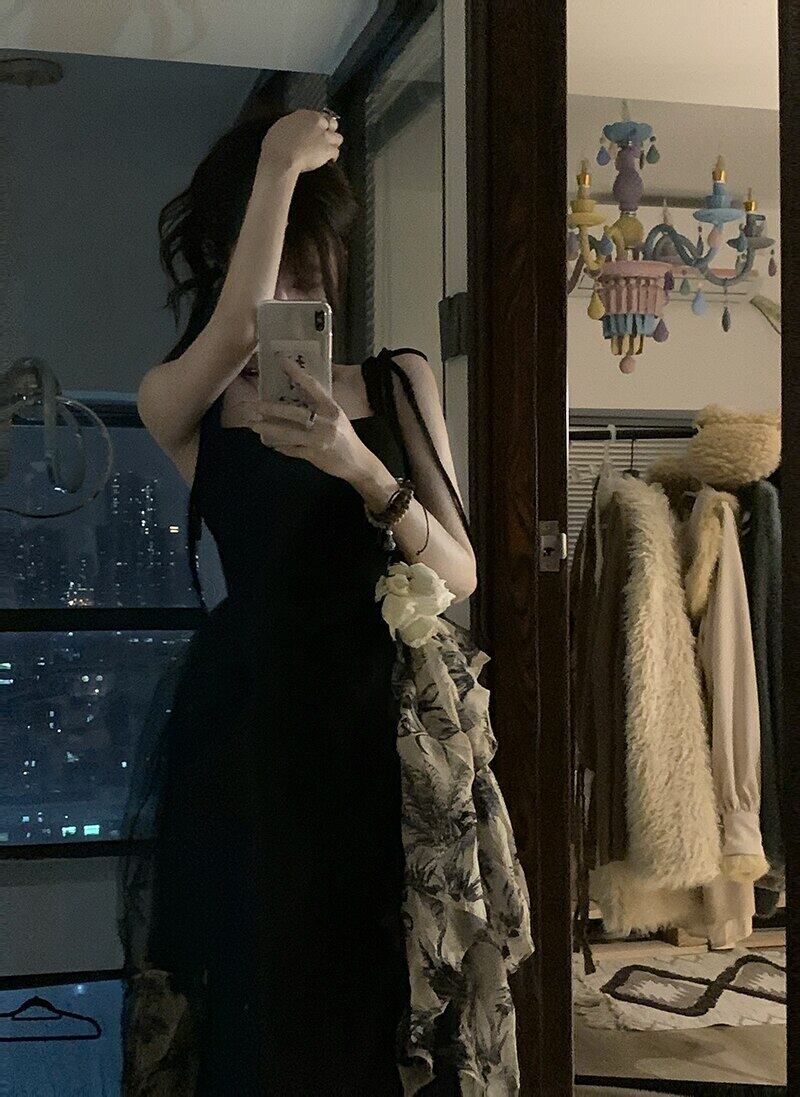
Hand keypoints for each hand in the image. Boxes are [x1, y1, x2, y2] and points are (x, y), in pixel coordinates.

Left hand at [242, 357, 371, 482]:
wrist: (358, 463)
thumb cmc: (346, 437)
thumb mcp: (336, 416)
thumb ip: (319, 405)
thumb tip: (298, 392)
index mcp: (331, 408)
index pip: (312, 386)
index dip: (296, 373)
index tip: (281, 361)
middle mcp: (325, 422)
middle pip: (294, 412)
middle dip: (271, 408)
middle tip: (253, 404)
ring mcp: (319, 440)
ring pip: (288, 433)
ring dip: (269, 428)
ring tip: (253, 425)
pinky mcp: (314, 455)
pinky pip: (292, 450)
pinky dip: (280, 447)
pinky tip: (270, 443)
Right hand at [259, 109, 342, 175]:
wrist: (282, 158)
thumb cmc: (276, 144)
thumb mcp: (281, 126)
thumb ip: (292, 124)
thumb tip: (294, 128)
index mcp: (304, 114)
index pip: (317, 116)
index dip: (318, 125)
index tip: (315, 131)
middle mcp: (318, 122)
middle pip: (332, 123)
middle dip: (330, 131)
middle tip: (324, 139)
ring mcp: (325, 136)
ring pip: (338, 138)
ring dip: (334, 143)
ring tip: (328, 150)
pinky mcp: (328, 150)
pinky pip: (336, 153)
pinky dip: (333, 157)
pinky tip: (329, 161)